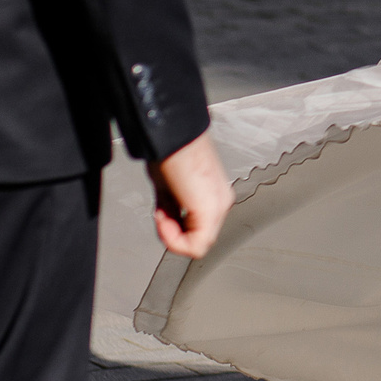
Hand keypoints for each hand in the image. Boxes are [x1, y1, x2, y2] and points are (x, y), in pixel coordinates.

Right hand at [146, 131, 231, 259]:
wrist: (173, 135)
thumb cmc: (170, 151)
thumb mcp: (168, 188)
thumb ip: (172, 209)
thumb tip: (167, 224)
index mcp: (214, 195)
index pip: (197, 230)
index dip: (173, 230)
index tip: (160, 215)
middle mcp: (221, 201)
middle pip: (198, 238)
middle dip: (173, 233)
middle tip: (159, 216)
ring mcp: (219, 206)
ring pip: (198, 244)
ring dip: (173, 235)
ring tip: (161, 214)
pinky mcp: (211, 210)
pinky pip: (196, 245)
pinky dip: (175, 240)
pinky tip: (164, 219)